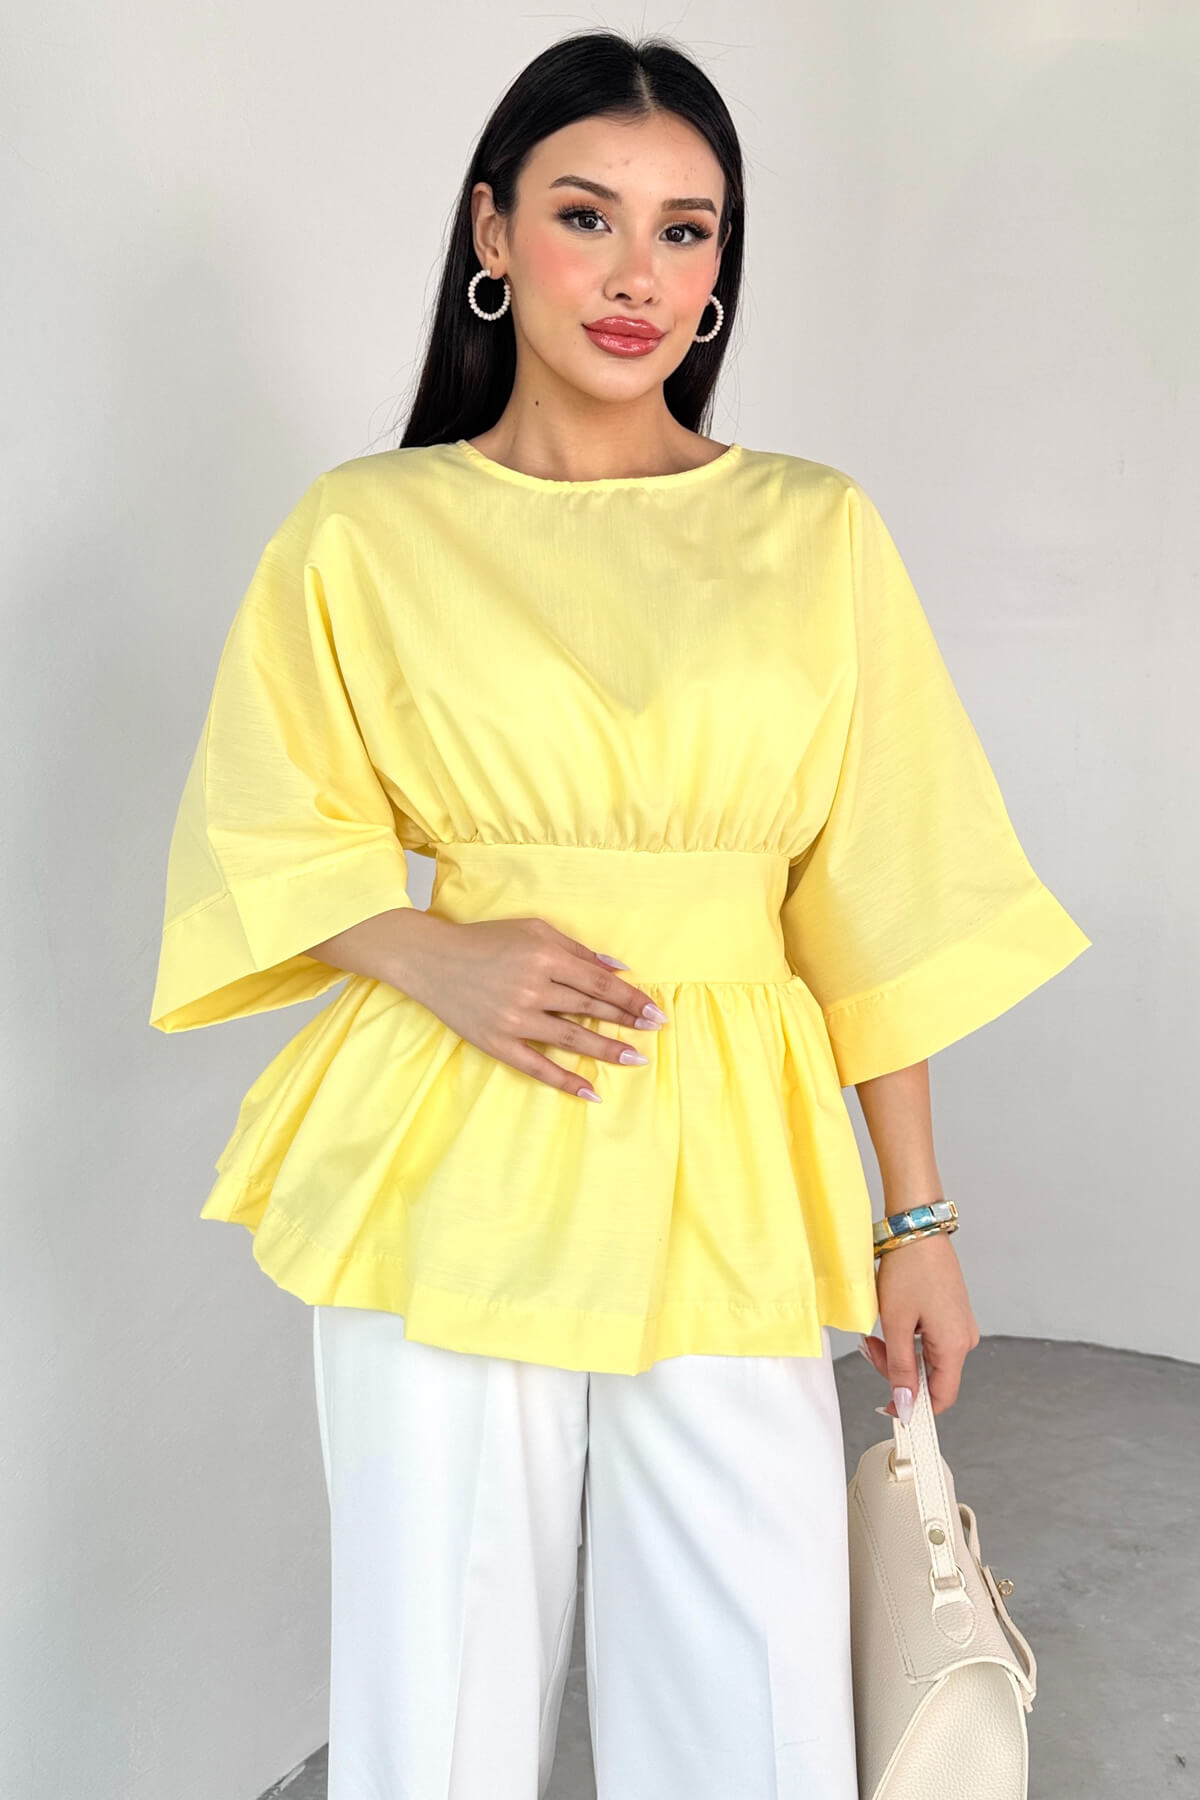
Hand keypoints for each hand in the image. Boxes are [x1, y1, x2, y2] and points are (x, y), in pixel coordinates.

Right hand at [397, 913, 668, 1099]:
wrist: (430, 959)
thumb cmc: (486, 940)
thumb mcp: (534, 931)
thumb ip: (577, 950)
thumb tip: (619, 969)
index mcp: (544, 956)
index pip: (598, 982)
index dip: (630, 998)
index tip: (653, 1011)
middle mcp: (532, 988)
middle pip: (590, 1009)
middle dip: (627, 1021)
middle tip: (654, 1032)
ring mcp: (514, 1019)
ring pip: (572, 1038)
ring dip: (607, 1050)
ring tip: (636, 1059)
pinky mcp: (496, 1042)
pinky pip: (537, 1066)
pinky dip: (565, 1081)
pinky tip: (591, 1091)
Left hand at [860, 1229, 979, 1419]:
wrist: (917, 1229)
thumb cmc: (909, 1269)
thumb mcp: (896, 1324)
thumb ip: (900, 1369)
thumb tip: (906, 1405)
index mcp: (956, 1345)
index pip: (941, 1398)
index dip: (914, 1408)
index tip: (889, 1408)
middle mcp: (965, 1338)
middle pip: (931, 1378)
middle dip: (897, 1372)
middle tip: (870, 1350)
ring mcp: (960, 1325)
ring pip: (927, 1358)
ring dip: (898, 1353)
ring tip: (876, 1333)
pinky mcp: (952, 1313)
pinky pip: (930, 1340)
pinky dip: (907, 1338)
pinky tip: (892, 1322)